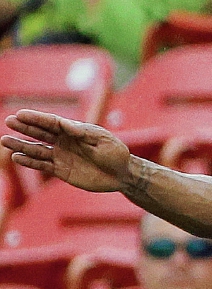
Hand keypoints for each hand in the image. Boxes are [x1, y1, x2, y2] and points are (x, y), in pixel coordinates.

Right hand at [2, 110, 132, 192]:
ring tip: (5, 141)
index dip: (37, 118)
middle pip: (41, 133)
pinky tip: (17, 158)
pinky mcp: (62, 170)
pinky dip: (30, 162)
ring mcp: (62, 156)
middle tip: (9, 121)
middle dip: (25, 127)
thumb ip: (82, 133)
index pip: (52, 122)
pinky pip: (43, 165)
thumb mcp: (102, 141)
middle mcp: (64, 142)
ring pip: (38, 149)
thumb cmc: (115, 153)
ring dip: (22, 145)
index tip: (21, 113)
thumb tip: (64, 123)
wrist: (123, 174)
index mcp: (74, 130)